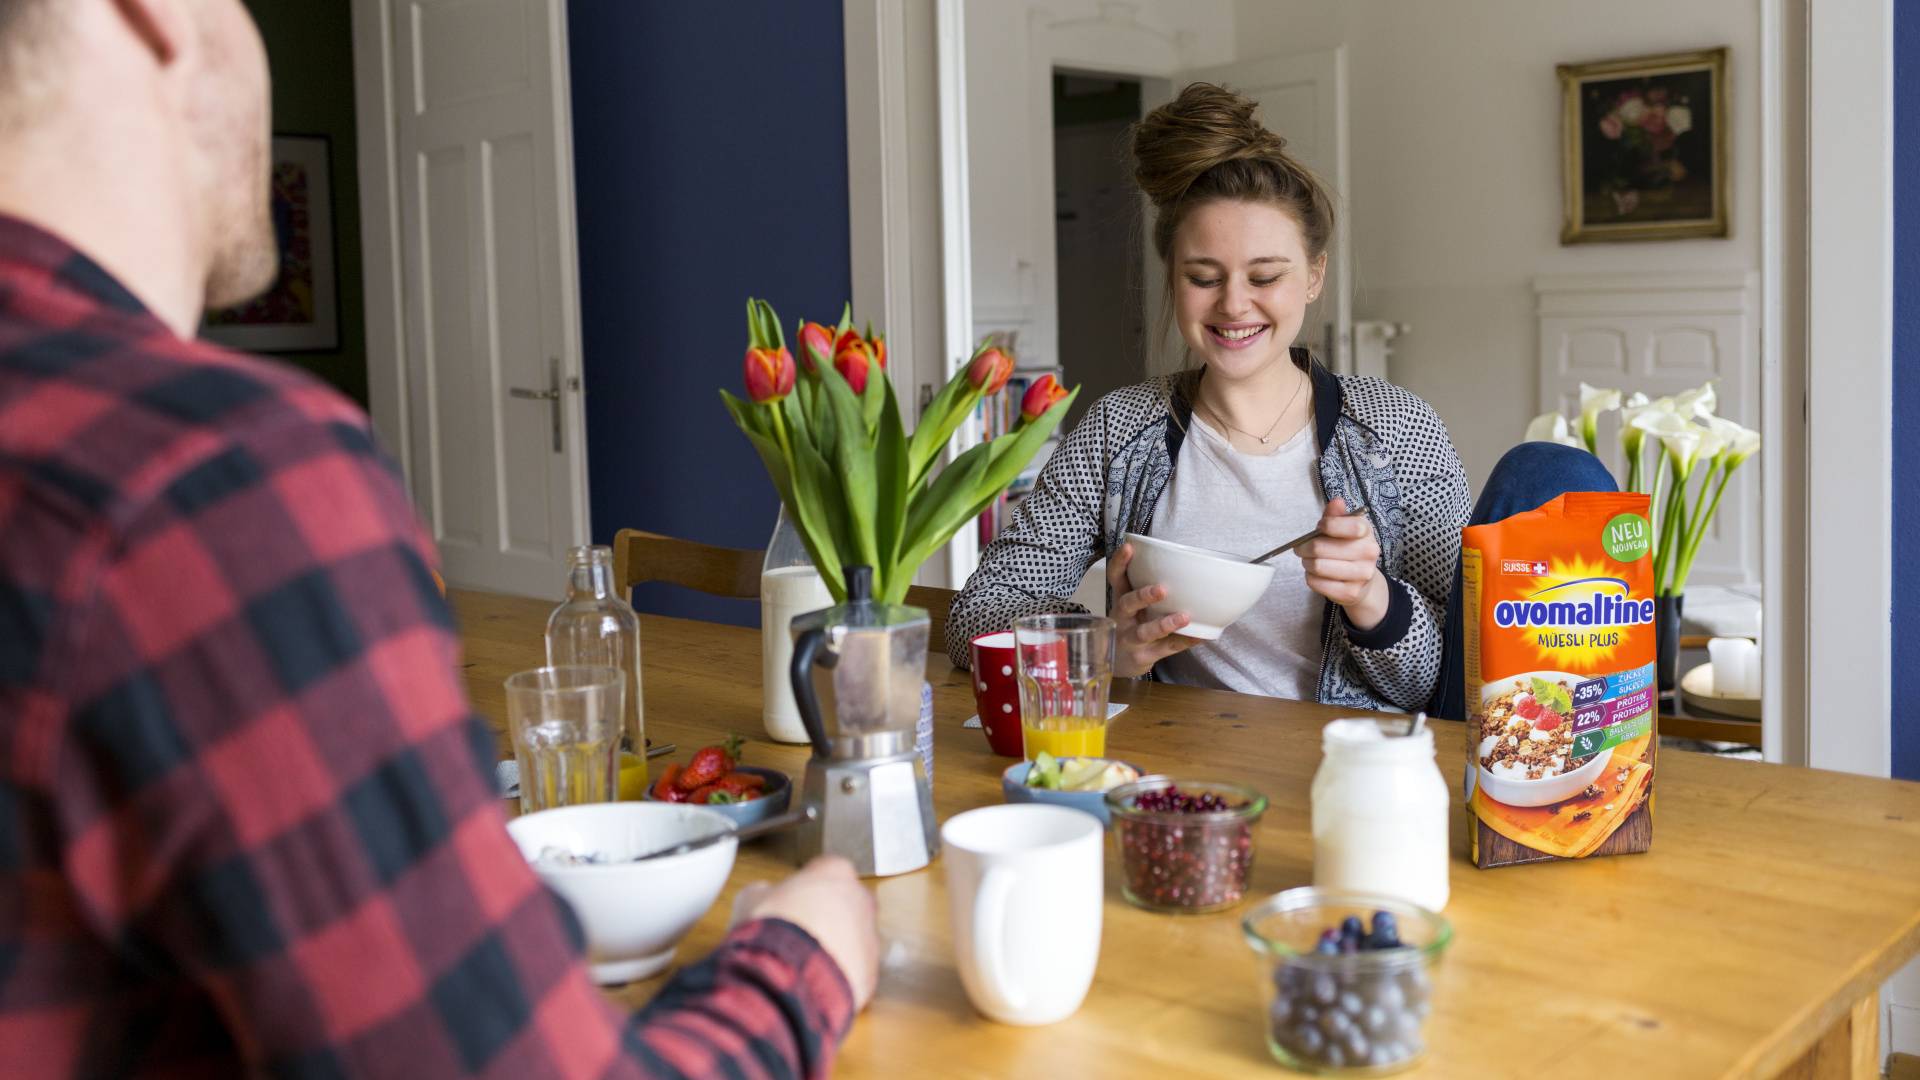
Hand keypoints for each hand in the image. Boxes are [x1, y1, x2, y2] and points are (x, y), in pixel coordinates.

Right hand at [732, 856, 879, 1009]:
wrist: (787, 975)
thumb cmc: (772, 932)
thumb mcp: (751, 898)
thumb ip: (765, 892)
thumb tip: (761, 896)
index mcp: (835, 872)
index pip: (825, 871)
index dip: (805, 888)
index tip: (792, 900)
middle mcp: (861, 900)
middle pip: (845, 903)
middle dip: (826, 916)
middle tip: (798, 931)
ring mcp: (869, 936)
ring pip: (853, 938)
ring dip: (833, 947)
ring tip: (803, 960)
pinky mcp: (870, 971)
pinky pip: (854, 969)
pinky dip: (838, 974)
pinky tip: (813, 979)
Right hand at [1106, 541, 1197, 677]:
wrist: (1118, 663)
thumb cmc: (1131, 626)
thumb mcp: (1132, 606)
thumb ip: (1147, 587)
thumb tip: (1183, 564)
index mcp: (1121, 601)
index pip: (1115, 578)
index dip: (1120, 562)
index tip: (1129, 547)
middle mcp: (1122, 619)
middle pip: (1126, 604)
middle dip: (1143, 596)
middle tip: (1162, 589)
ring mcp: (1130, 640)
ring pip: (1145, 632)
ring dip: (1165, 624)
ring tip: (1184, 617)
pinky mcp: (1143, 657)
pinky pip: (1166, 649)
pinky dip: (1184, 642)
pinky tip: (1200, 636)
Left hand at [1298, 498, 1389, 630]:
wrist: (1362, 580)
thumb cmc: (1346, 548)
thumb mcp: (1342, 527)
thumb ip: (1336, 515)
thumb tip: (1336, 501)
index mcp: (1366, 532)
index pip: (1350, 526)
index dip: (1327, 525)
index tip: (1319, 527)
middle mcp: (1369, 552)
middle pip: (1320, 548)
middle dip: (1304, 548)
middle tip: (1302, 548)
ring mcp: (1362, 574)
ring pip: (1317, 566)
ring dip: (1307, 564)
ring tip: (1310, 562)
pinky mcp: (1351, 592)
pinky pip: (1316, 583)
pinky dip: (1310, 578)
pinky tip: (1317, 575)